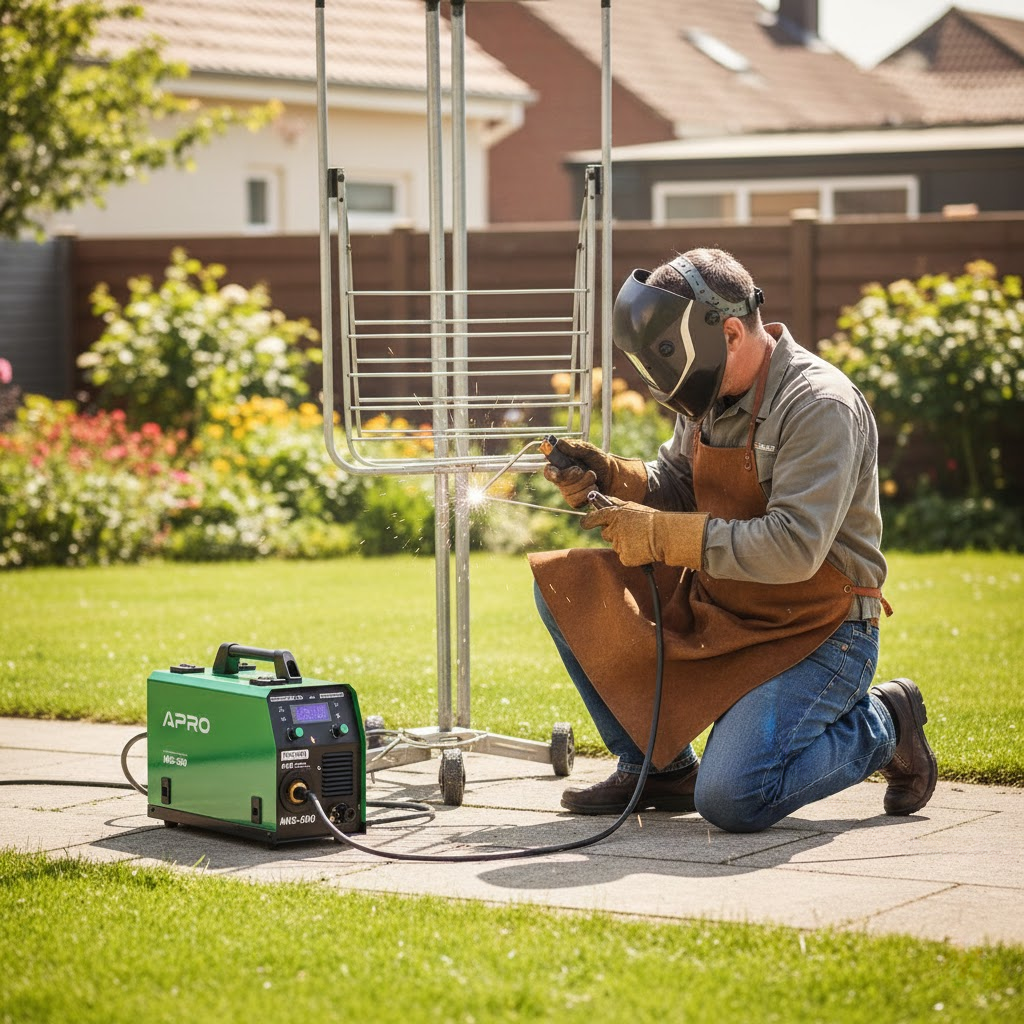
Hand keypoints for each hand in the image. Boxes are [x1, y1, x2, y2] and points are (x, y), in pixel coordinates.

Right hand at [542, 438, 647, 506]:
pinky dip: (587, 492)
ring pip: (569, 491)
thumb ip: (575, 447)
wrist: (613, 475)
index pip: (548, 470)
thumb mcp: (589, 450)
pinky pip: (576, 500)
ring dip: (585, 483)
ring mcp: (567, 491)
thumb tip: (559, 443)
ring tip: (593, 476)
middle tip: (583, 470)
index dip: (551, 472)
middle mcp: (561, 479)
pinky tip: (593, 487)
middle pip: (560, 481)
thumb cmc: (599, 460)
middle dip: (574, 476)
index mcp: (561, 465)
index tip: (557, 473)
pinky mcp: (575, 501)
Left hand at [582, 497, 707, 568]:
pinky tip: (641, 549)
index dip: (588, 521)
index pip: (594, 517)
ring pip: (616, 546)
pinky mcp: (625, 557)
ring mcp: (619, 544)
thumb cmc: (651, 519)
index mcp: (614, 514)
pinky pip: (623, 557)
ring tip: (640, 539)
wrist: (665, 535)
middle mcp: (614, 528)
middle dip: (614, 533)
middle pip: (605, 534)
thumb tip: (601, 500)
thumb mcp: (633, 507)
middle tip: (630, 531)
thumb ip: (616, 504)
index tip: (585, 523)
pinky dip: (631, 555)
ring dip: (625, 544)